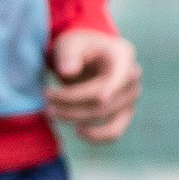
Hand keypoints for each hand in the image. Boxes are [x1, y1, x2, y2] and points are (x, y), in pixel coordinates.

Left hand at [46, 27, 142, 143]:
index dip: (113, 87)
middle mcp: (133, 77)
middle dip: (72, 101)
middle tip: (46, 99)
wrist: (89, 56)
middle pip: (104, 97)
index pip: (121, 74)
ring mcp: (131, 97)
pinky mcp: (124, 113)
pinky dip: (97, 136)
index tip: (101, 99)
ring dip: (75, 116)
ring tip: (51, 112)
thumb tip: (68, 72)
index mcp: (123, 55)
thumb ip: (69, 54)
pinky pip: (115, 131)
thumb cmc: (79, 47)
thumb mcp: (70, 43)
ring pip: (104, 114)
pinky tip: (78, 131)